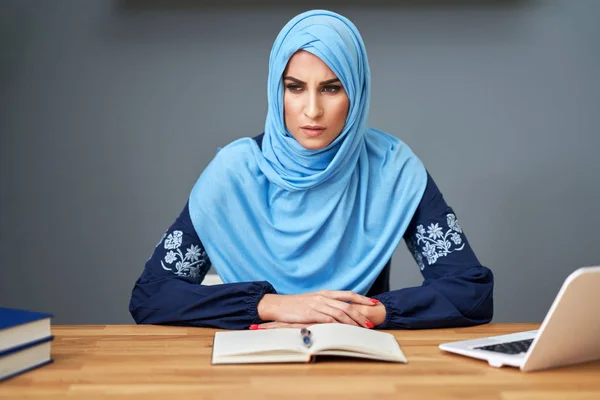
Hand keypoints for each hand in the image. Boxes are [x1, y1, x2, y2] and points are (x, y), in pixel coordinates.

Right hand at [256, 302, 387, 328]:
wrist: (278, 305)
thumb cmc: (294, 305)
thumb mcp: (312, 301)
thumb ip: (325, 304)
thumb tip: (338, 312)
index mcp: (325, 293)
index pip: (348, 294)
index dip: (362, 298)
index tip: (374, 303)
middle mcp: (323, 297)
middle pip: (347, 305)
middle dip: (361, 314)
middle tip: (370, 323)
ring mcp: (317, 305)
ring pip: (340, 313)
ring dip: (353, 322)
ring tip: (361, 329)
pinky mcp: (311, 313)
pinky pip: (329, 319)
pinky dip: (339, 325)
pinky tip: (345, 330)